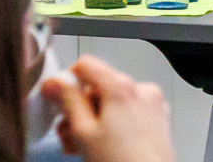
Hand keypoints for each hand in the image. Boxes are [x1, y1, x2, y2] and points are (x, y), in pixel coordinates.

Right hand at [44, 56, 175, 161]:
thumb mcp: (83, 132)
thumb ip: (68, 101)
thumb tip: (54, 82)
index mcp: (122, 87)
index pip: (86, 65)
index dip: (67, 81)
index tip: (56, 101)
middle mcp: (141, 89)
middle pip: (99, 86)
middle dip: (79, 110)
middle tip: (68, 134)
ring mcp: (152, 103)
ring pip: (112, 101)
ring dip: (93, 120)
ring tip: (82, 146)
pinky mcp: (157, 118)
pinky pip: (129, 112)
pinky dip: (113, 124)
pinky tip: (103, 146)